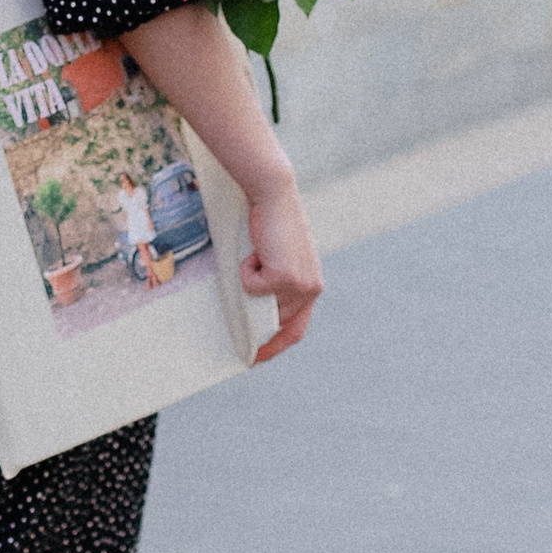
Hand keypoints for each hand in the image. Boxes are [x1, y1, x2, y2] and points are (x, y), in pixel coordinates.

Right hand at [239, 178, 322, 362]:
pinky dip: (245, 270)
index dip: (277, 346)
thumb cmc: (271, 223)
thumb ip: (276, 282)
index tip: (258, 356)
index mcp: (313, 286)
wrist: (274, 196)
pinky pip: (250, 287)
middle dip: (256, 320)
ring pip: (260, 303)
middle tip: (238, 321)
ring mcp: (298, 286)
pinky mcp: (282, 278)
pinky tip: (255, 249)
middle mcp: (311, 289)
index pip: (297, 328)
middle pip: (276, 320)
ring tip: (255, 255)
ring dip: (249, 281)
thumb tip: (255, 312)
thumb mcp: (278, 258)